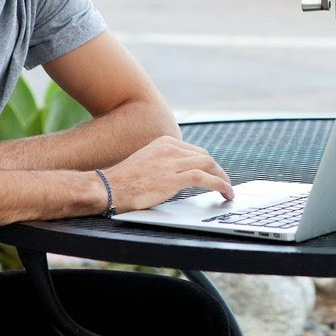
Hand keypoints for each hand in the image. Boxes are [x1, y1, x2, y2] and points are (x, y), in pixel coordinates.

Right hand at [101, 136, 233, 212]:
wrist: (106, 188)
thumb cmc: (124, 181)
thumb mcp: (147, 162)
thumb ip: (164, 163)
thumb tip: (180, 175)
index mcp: (164, 142)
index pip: (195, 151)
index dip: (208, 165)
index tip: (214, 175)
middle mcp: (170, 148)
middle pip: (205, 157)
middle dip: (218, 171)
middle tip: (224, 185)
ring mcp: (172, 161)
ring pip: (208, 165)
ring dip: (223, 179)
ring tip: (228, 191)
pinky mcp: (173, 177)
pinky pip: (204, 178)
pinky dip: (219, 185)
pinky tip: (225, 192)